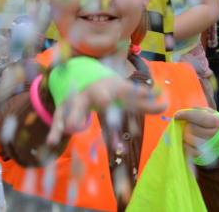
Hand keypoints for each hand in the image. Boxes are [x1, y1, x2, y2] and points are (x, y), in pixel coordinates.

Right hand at [47, 76, 166, 145]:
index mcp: (113, 88)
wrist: (82, 76)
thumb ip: (145, 103)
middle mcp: (95, 92)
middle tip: (105, 102)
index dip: (139, 93)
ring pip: (75, 106)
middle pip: (99, 95)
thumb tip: (166, 106)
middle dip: (102, 99)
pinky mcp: (64, 109)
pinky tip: (52, 142)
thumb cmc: (110, 91)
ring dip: (74, 116)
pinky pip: (59, 119)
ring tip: (74, 127)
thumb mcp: (126, 95)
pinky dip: (56, 130)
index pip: (128, 90)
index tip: (149, 94)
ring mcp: (78, 99)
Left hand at [174, 108, 218, 163]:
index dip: (186, 115)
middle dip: (187, 126)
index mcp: (217, 122)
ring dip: (185, 135)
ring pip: (188, 138)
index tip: (177, 115)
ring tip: (189, 133)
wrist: (218, 145)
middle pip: (192, 128)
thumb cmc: (210, 126)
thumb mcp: (209, 114)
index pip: (200, 117)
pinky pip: (187, 149)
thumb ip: (199, 110)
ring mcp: (209, 147)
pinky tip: (189, 142)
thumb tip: (187, 110)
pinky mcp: (202, 156)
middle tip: (188, 125)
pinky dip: (185, 144)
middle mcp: (215, 135)